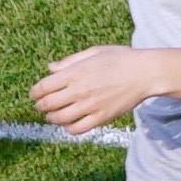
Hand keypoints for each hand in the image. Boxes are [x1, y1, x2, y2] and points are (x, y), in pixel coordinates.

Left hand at [30, 46, 153, 133]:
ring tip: (52, 116)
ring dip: (52, 118)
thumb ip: (70, 61)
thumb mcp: (95, 52)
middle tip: (41, 106)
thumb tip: (50, 68)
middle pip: (48, 104)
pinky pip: (78, 128)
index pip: (43, 87)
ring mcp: (91, 105)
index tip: (34, 95)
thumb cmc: (121, 59)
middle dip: (40, 106)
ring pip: (60, 118)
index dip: (34, 93)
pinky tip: (69, 124)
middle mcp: (80, 90)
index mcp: (75, 72)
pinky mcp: (102, 117)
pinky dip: (69, 128)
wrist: (146, 73)